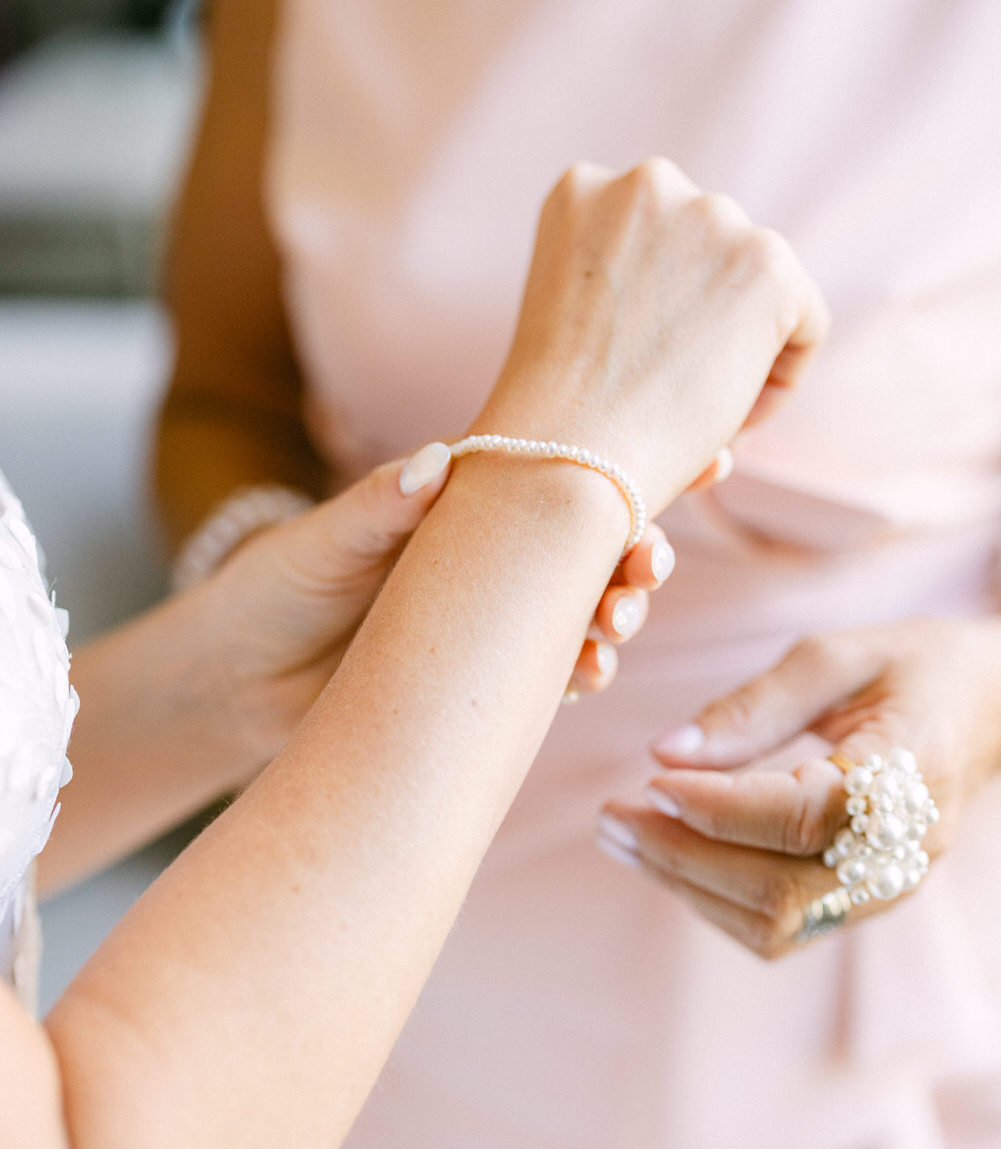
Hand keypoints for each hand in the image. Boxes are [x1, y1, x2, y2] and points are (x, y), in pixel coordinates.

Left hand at [190, 450, 674, 764]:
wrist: (236, 685)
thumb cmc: (270, 593)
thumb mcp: (318, 544)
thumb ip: (376, 507)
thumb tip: (434, 463)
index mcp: (463, 502)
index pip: (559, 471)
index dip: (632, 465)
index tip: (704, 463)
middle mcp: (490, 556)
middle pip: (590, 544)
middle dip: (636, 553)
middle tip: (646, 567)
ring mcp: (493, 619)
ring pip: (581, 608)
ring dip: (615, 615)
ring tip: (616, 629)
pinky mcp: (485, 679)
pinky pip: (551, 672)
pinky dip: (579, 671)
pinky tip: (590, 675)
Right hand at [480, 158, 828, 520]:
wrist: (565, 454)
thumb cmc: (553, 419)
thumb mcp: (567, 323)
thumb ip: (625, 297)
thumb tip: (697, 351)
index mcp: (583, 191)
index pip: (656, 238)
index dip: (657, 313)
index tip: (642, 371)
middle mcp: (647, 183)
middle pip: (711, 257)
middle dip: (702, 323)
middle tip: (675, 399)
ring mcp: (712, 216)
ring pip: (757, 290)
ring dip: (738, 350)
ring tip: (699, 416)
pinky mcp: (768, 263)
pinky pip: (806, 322)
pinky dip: (781, 379)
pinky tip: (732, 420)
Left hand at [598, 617, 1000, 957]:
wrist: (986, 709)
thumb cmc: (910, 668)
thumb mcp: (835, 657)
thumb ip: (751, 707)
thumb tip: (662, 752)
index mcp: (909, 775)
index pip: (802, 816)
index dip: (718, 808)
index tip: (652, 781)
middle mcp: (903, 850)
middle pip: (778, 891)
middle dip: (679, 858)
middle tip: (609, 815)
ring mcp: (885, 887)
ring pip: (771, 924)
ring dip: (684, 885)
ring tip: (621, 833)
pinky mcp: (860, 901)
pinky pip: (779, 927)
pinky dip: (711, 898)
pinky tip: (667, 853)